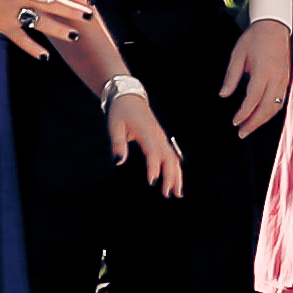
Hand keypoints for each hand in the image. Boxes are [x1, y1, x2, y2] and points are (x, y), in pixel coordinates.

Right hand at [0, 0, 99, 57]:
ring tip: (75, 36)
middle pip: (52, 2)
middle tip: (89, 16)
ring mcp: (11, 11)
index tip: (90, 0)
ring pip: (39, 20)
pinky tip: (45, 57)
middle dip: (72, 9)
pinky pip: (20, 38)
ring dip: (58, 29)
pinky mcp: (2, 26)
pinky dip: (32, 48)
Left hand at [100, 72, 188, 202]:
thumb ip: (117, 144)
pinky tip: (176, 181)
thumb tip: (117, 163)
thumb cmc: (121, 112)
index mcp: (147, 133)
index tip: (152, 183)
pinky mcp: (161, 140)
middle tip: (168, 194)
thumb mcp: (114, 126)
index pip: (153, 153)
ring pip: (174, 159)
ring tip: (177, 193)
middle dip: (171, 177)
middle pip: (169, 159)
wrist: (129, 97)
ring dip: (177, 176)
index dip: (154, 168)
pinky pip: (172, 156)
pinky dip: (176, 169)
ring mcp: (162, 138)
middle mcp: (158, 136)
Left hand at [221, 16, 292, 136]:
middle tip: (242, 133)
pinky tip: (262, 115)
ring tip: (250, 127)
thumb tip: (224, 94)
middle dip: (254, 123)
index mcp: (263, 71)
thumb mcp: (237, 55)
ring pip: (276, 106)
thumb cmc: (255, 38)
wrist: (274, 25)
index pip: (253, 99)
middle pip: (267, 108)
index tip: (235, 122)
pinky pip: (281, 100)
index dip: (243, 113)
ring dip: (263, 120)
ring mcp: (284, 79)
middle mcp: (276, 77)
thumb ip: (231, 77)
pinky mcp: (287, 78)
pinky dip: (271, 111)